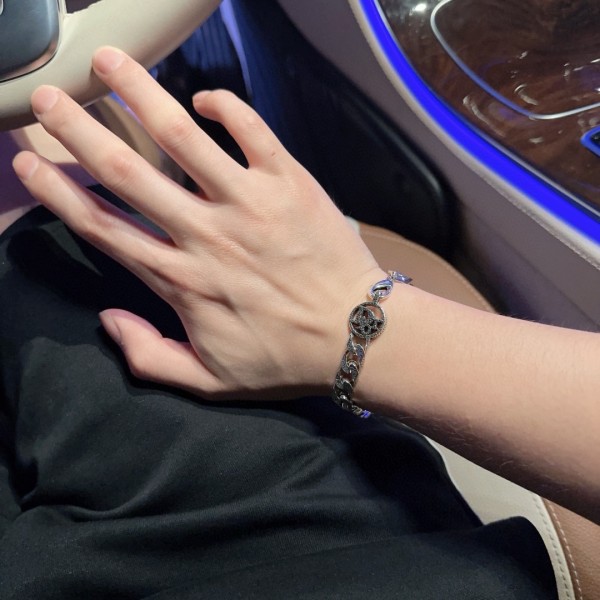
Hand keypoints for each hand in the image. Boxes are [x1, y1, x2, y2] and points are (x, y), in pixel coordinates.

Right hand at [12, 47, 382, 399]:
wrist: (356, 337)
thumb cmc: (285, 358)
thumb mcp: (209, 380)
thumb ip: (149, 357)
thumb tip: (109, 318)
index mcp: (180, 279)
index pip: (103, 226)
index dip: (58, 192)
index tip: (30, 163)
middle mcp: (205, 233)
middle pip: (127, 172)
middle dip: (79, 130)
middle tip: (50, 98)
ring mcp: (248, 203)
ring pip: (182, 138)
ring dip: (140, 95)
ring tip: (109, 63)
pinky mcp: (289, 184)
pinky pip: (253, 131)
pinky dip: (227, 107)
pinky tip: (204, 99)